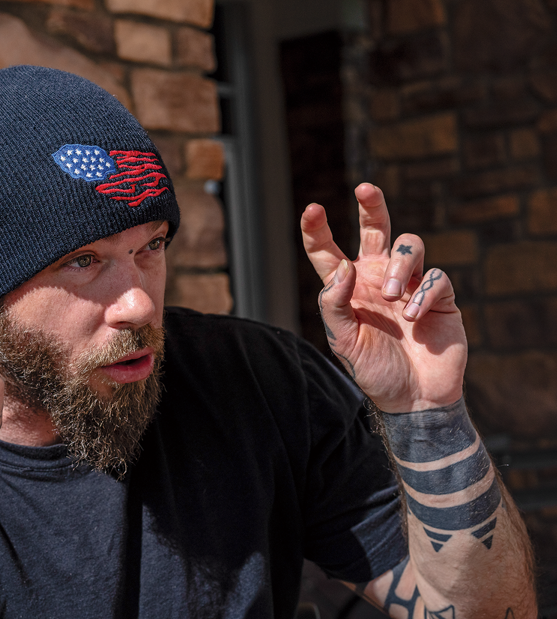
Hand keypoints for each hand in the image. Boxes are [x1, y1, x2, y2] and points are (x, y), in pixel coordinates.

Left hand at [301, 183, 466, 412]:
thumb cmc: (374, 369)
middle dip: (372, 206)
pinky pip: (436, 277)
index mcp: (349, 287)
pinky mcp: (440, 297)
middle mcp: (379, 278)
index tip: (311, 210)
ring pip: (410, 245)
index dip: (317, 230)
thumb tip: (341, 267)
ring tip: (393, 299)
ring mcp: (410, 285)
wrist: (413, 398)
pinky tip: (415, 317)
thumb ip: (335, 304)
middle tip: (364, 188)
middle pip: (375, 230)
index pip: (328, 252)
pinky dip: (424, 293)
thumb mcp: (343, 341)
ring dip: (400, 266)